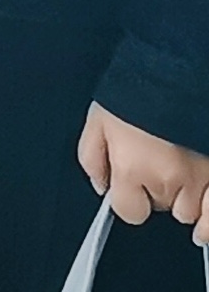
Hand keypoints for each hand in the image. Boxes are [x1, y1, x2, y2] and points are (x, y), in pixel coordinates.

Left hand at [81, 103, 208, 243]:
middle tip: (156, 165)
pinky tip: (203, 223)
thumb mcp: (97, 121)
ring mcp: (202, 177)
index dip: (127, 198)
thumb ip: (93, 159)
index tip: (129, 187)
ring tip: (179, 173)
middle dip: (157, 191)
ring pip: (191, 212)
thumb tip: (100, 187)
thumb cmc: (134, 91)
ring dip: (184, 197)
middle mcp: (170, 179)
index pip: (129, 211)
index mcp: (134, 168)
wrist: (173, 68)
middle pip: (162, 208)